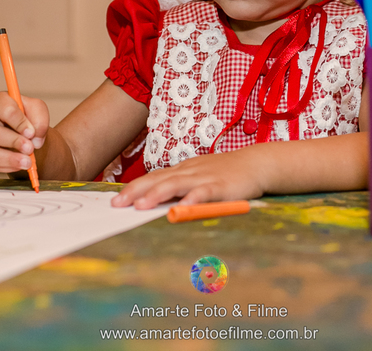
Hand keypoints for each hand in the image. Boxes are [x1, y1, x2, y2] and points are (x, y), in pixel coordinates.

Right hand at [0, 91, 49, 173]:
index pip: (6, 110)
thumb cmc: (26, 117)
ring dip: (8, 160)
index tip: (31, 133)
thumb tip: (34, 140)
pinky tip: (17, 165)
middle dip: (13, 143)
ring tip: (26, 163)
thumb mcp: (38, 111)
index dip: (19, 123)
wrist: (20, 130)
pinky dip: (4, 167)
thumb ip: (40, 120)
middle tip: (30, 150)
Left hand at [110, 148, 264, 208]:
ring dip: (157, 194)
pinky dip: (192, 199)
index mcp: (183, 170)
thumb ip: (181, 186)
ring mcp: (205, 177)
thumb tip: (156, 200)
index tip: (115, 200)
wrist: (256, 163)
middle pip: (158, 179)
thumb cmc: (226, 172)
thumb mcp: (199, 176)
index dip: (134, 188)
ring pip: (176, 184)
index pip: (153, 177)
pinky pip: (204, 193)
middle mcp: (189, 171)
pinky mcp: (221, 186)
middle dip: (136, 191)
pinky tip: (182, 208)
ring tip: (140, 206)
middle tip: (117, 204)